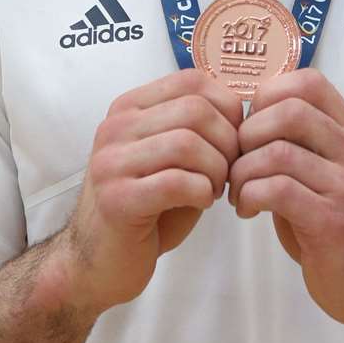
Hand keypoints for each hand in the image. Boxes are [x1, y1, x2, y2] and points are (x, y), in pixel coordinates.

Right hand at [63, 70, 242, 316]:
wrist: (97, 262)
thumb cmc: (146, 208)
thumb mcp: (170, 157)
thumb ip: (198, 130)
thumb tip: (246, 112)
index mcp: (129, 108)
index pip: (192, 80)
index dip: (228, 108)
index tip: (234, 139)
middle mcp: (115, 127)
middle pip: (196, 110)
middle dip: (228, 143)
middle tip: (229, 171)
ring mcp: (111, 162)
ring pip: (188, 144)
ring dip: (217, 170)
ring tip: (215, 188)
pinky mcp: (116, 199)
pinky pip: (177, 182)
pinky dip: (203, 192)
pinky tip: (202, 202)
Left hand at [227, 69, 343, 328]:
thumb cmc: (340, 222)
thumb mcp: (327, 169)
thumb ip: (298, 141)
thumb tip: (244, 117)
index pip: (308, 83)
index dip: (268, 97)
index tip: (251, 129)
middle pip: (289, 111)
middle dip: (248, 134)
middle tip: (236, 161)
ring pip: (277, 152)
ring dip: (241, 172)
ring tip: (237, 191)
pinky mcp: (333, 221)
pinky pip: (277, 190)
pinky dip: (248, 196)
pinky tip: (246, 209)